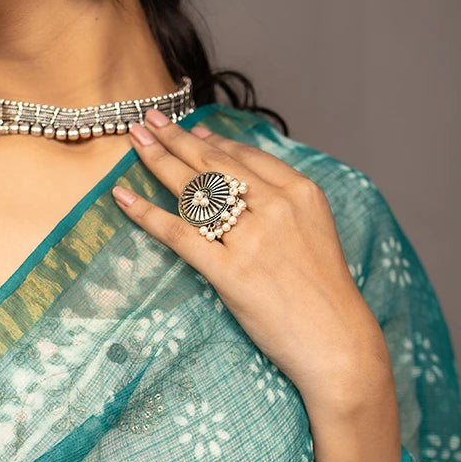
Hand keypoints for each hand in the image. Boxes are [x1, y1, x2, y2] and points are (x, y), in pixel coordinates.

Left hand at [112, 111, 385, 406]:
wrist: (336, 340)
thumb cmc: (325, 295)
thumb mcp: (315, 232)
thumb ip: (284, 205)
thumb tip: (245, 185)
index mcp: (299, 193)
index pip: (244, 156)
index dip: (211, 140)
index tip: (187, 128)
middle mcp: (275, 207)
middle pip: (214, 164)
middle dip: (176, 138)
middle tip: (147, 121)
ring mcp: (251, 239)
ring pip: (195, 191)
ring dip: (158, 161)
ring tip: (134, 142)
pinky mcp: (230, 272)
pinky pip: (180, 234)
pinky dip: (147, 214)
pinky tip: (123, 197)